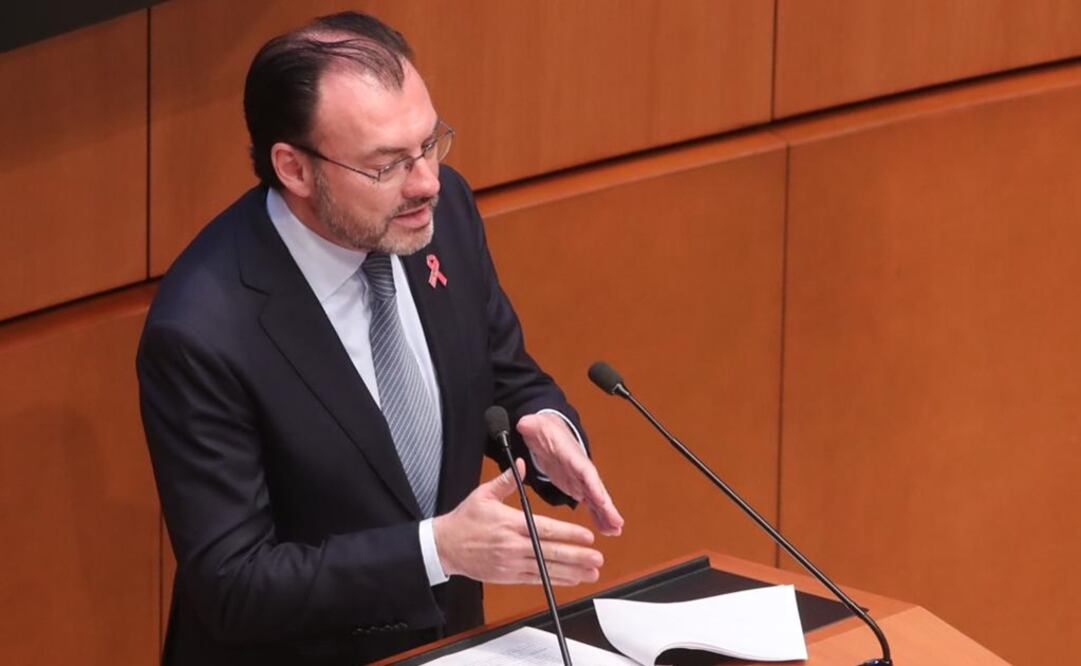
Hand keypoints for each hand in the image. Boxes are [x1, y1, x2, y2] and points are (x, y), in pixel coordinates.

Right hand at [433, 459, 603, 584]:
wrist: (443, 547)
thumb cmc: (463, 521)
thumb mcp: (483, 495)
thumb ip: (506, 480)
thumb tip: (520, 463)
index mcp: (509, 523)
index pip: (544, 529)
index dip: (568, 534)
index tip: (587, 536)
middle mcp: (512, 545)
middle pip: (550, 552)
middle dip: (576, 556)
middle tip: (597, 558)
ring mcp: (511, 563)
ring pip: (546, 570)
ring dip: (571, 572)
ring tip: (591, 572)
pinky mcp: (508, 576)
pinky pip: (536, 580)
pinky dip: (555, 580)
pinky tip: (571, 579)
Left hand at [517, 412, 624, 536]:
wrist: (549, 432)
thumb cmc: (544, 430)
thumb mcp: (535, 426)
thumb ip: (531, 426)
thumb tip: (525, 423)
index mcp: (572, 456)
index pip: (585, 471)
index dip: (594, 486)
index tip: (602, 500)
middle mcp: (581, 469)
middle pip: (597, 488)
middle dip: (607, 506)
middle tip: (617, 522)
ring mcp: (581, 479)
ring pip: (597, 499)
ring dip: (606, 514)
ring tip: (615, 531)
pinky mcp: (578, 486)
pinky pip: (591, 503)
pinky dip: (599, 515)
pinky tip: (607, 528)